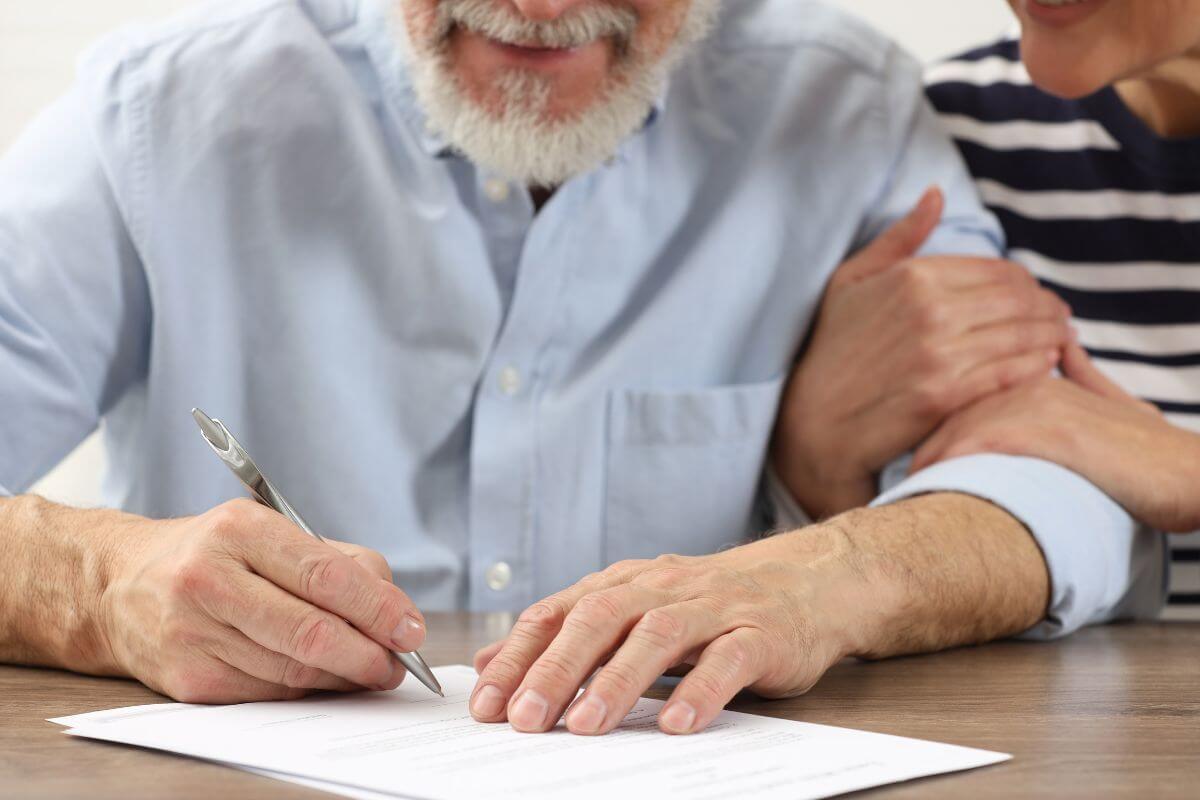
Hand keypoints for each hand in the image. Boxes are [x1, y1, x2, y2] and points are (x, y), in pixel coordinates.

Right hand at [98, 498, 426, 701]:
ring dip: (343, 677)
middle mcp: (209, 578)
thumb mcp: (269, 532)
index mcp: (240, 529)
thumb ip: (338, 562)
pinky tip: (322, 679)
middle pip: (310, 631)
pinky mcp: (187, 679)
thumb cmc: (213, 554)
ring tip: (369, 671)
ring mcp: (193, 632)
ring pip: (292, 671)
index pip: (325, 575)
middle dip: (368, 654)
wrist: (117, 586)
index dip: (378, 608)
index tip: (411, 629)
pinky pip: (267, 694)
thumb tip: (394, 611)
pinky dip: (305, 690)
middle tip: (397, 664)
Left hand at [468, 531, 861, 735]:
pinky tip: (676, 723)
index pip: (560, 613)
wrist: (807, 580)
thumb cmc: (709, 604)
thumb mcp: (633, 609)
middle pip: (600, 619)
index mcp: (625, 584)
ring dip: (618, 680)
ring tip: (586, 725)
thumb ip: (566, 634)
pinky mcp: (760, 633)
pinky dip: (700, 690)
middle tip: (526, 717)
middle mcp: (662, 588)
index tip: (488, 702)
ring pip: (658, 635)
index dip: (520, 655)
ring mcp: (713, 607)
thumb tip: (490, 664)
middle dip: (557, 669)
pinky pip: (728, 660)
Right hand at [772, 187, 1071, 518]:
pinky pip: (1011, 374)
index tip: (1034, 293)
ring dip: (1052, 334)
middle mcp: (930, 311)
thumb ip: (899, 237)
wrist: (813, 421)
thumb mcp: (851, 281)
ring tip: (1061, 338)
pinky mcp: (946, 396)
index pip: (998, 270)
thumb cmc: (830, 348)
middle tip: (1060, 315)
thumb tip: (935, 195)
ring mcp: (940, 355)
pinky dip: (1038, 366)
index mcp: (913, 277)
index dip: (1026, 281)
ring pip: (1023, 335)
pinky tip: (1046, 364)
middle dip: (1048, 306)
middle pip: (1019, 300)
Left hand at [913, 343, 1199, 531]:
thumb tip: (1062, 345)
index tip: (895, 438)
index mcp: (1032, 372)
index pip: (958, 382)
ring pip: (955, 421)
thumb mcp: (1109, 404)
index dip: (925, 414)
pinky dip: (945, 459)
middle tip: (881, 465)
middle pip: (946, 401)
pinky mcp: (1046, 430)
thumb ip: (1079, 374)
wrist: (1189, 475)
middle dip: (912, 433)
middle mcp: (1028, 379)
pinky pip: (977, 441)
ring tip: (893, 480)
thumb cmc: (1144, 450)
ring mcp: (1037, 401)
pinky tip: (921, 481)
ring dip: (921, 450)